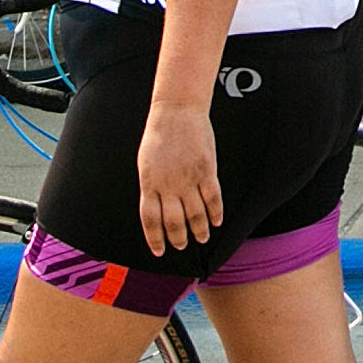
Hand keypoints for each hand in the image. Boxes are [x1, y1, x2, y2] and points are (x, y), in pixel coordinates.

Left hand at [136, 104, 224, 255]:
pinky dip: (215, 212)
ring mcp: (188, 178)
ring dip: (199, 230)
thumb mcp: (146, 164)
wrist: (177, 111)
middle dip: (178, 238)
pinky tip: (217, 221)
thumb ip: (151, 187)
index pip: (150, 220)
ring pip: (195, 214)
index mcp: (149, 184)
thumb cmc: (160, 135)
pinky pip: (213, 198)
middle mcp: (168, 185)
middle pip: (174, 222)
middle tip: (183, 245)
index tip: (160, 250)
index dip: (156, 238)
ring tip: (202, 237)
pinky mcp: (207, 170)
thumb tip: (156, 209)